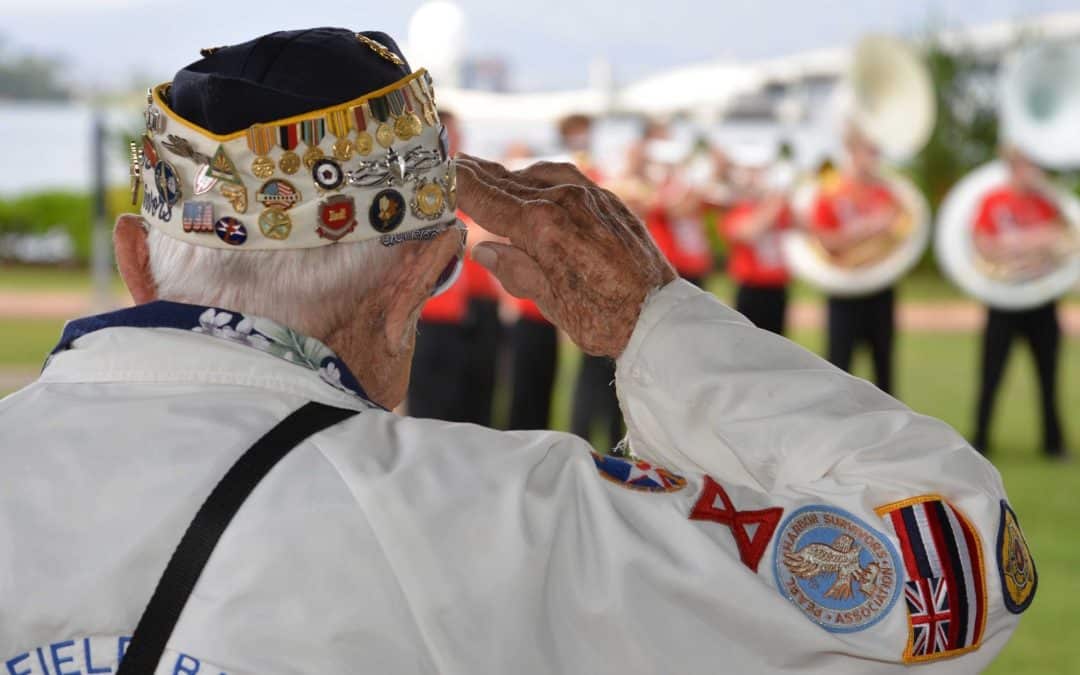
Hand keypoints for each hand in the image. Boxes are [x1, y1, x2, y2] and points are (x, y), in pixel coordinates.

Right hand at [456, 154, 676, 358]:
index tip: (439, 175)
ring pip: (536, 175)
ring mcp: (589, 195)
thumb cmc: (605, 318)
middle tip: (454, 164)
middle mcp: (563, 201)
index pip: (486, 199)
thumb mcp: (549, 304)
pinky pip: (565, 177)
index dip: (459, 186)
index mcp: (541, 227)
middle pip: (507, 181)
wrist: (660, 315)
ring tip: (486, 172)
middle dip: (477, 174)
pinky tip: (533, 182)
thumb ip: (514, 270)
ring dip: (509, 174)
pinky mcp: (608, 199)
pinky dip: (541, 177)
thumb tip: (483, 248)